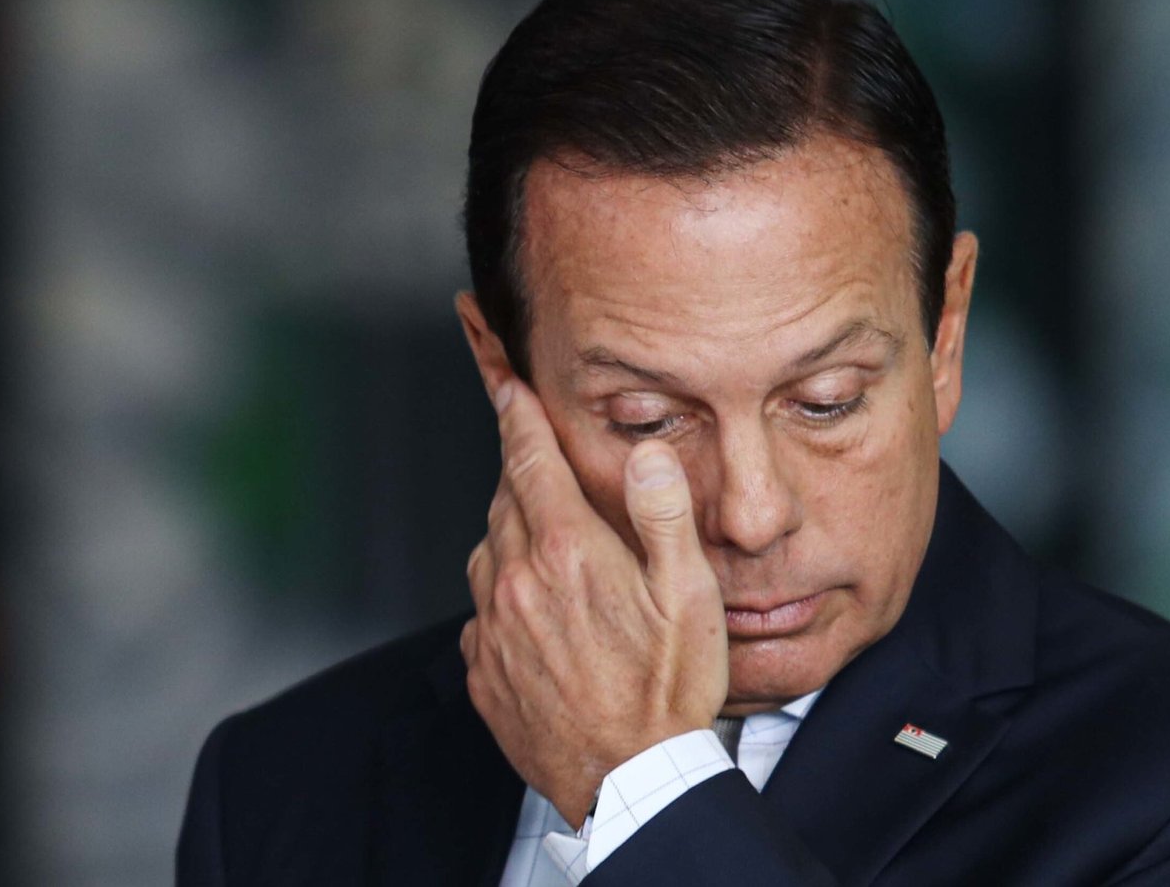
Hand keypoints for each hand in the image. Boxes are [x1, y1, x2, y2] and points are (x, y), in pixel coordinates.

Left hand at [460, 378, 728, 827]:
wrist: (630, 782)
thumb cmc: (668, 690)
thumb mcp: (688, 595)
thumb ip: (663, 515)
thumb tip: (645, 452)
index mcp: (567, 553)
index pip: (529, 460)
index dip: (517, 416)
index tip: (507, 387)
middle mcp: (517, 582)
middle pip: (504, 501)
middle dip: (521, 474)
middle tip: (544, 465)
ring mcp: (493, 629)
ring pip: (487, 552)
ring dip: (510, 534)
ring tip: (551, 546)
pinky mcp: (483, 670)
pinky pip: (481, 612)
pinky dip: (502, 596)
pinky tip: (538, 613)